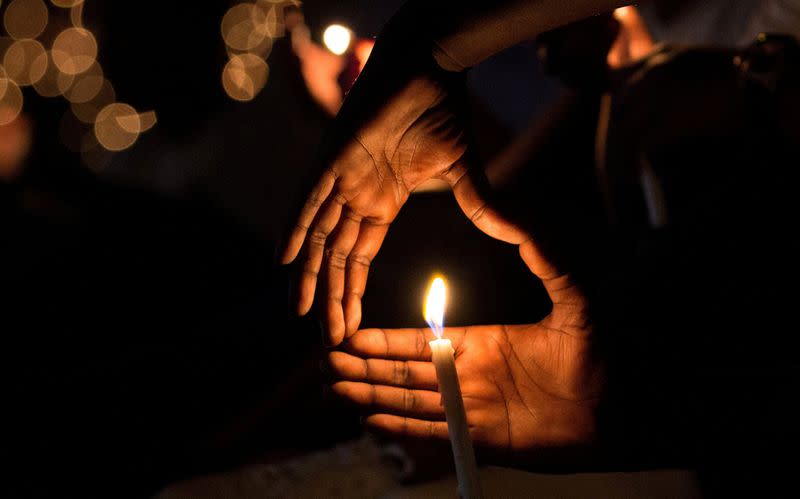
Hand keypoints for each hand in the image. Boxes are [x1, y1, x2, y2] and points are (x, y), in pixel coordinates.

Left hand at [282, 58, 526, 344]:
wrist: (429, 67)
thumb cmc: (443, 112)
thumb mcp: (463, 173)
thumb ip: (477, 206)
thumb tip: (512, 234)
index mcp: (382, 203)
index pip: (360, 259)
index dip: (352, 293)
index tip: (350, 330)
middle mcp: (356, 196)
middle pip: (337, 257)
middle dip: (331, 298)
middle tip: (328, 341)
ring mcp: (341, 178)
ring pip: (318, 236)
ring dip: (309, 275)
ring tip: (302, 314)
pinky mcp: (333, 157)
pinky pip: (309, 199)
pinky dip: (296, 228)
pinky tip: (285, 260)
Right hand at [327, 238, 603, 457]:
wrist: (620, 412)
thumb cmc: (598, 355)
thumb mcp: (572, 296)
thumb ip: (541, 256)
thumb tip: (511, 217)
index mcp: (481, 343)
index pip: (419, 341)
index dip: (383, 340)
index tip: (352, 334)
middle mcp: (469, 376)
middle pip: (404, 372)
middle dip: (364, 368)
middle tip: (326, 362)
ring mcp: (473, 409)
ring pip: (409, 401)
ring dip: (371, 396)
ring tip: (334, 390)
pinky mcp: (483, 439)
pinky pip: (433, 433)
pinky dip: (400, 429)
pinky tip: (370, 422)